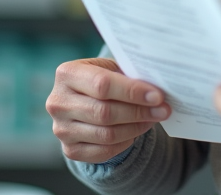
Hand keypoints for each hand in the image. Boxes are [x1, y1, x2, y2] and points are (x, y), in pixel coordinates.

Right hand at [46, 57, 171, 162]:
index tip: (157, 96)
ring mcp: (61, 128)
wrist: (85, 100)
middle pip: (104, 112)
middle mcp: (58, 101)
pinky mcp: (69, 149)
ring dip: (135, 128)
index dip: (132, 92)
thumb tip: (157, 91)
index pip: (102, 84)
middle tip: (163, 110)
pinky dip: (124, 143)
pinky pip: (103, 151)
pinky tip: (134, 132)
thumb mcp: (112, 68)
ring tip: (152, 119)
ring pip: (106, 134)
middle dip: (139, 112)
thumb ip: (129, 75)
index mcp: (66, 73)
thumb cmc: (103, 79)